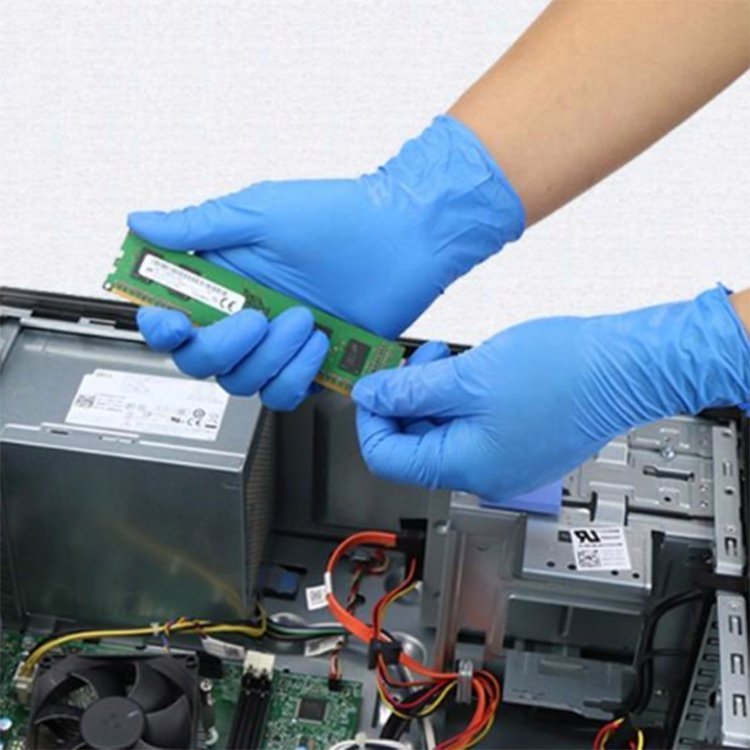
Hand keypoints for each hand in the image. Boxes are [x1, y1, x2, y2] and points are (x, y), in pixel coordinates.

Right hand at [129, 115, 524, 409]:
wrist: (405, 237)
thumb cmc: (339, 218)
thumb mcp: (261, 212)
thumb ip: (199, 227)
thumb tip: (143, 222)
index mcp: (227, 279)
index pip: (174, 317)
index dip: (162, 328)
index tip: (171, 323)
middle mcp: (249, 313)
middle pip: (202, 361)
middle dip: (224, 347)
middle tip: (256, 318)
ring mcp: (281, 343)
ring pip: (243, 382)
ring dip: (270, 357)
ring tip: (303, 320)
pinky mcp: (313, 364)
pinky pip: (286, 393)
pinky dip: (299, 374)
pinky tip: (320, 343)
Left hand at [352, 287, 749, 504]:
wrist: (625, 367)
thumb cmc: (562, 371)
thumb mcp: (467, 376)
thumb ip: (410, 391)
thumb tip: (370, 397)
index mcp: (466, 468)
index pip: (387, 457)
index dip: (372, 417)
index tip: (373, 385)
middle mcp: (484, 477)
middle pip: (414, 446)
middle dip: (405, 402)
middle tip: (418, 363)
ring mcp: (505, 464)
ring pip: (442, 434)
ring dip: (433, 397)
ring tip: (448, 361)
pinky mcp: (519, 447)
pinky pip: (471, 430)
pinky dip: (459, 401)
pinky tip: (471, 374)